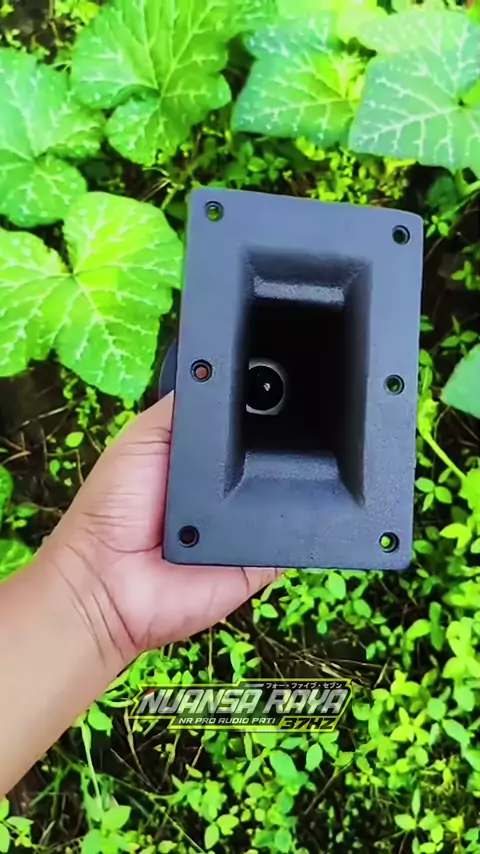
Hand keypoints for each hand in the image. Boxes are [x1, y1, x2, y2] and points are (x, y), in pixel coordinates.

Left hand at [44, 394, 280, 665]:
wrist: (111, 581)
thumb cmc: (114, 505)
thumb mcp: (145, 435)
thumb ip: (185, 407)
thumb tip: (227, 373)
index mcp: (208, 455)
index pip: (250, 422)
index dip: (268, 402)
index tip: (288, 375)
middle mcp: (234, 486)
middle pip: (277, 453)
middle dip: (286, 435)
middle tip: (305, 411)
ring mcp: (252, 522)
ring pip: (292, 490)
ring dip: (293, 474)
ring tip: (305, 449)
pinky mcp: (264, 557)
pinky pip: (293, 536)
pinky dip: (296, 520)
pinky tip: (299, 497)